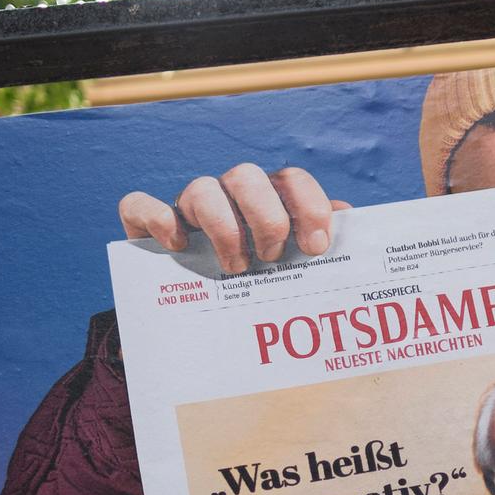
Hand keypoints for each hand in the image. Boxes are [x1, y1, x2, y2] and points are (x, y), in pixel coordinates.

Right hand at [118, 165, 351, 273]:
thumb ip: (321, 246)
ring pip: (201, 188)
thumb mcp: (293, 270)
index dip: (309, 206)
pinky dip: (157, 220)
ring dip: (223, 228)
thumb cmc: (259, 288)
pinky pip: (140, 205)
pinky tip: (176, 247)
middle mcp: (229, 196)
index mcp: (269, 200)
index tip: (316, 246)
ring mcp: (187, 208)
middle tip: (273, 258)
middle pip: (246, 176)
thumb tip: (353, 223)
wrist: (197, 318)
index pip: (292, 179)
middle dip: (266, 217)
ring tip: (237, 268)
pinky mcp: (145, 224)